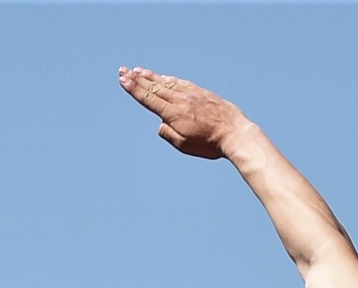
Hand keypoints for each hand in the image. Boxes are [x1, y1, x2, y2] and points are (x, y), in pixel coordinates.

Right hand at [118, 66, 242, 158]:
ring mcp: (191, 94)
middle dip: (137, 79)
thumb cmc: (209, 143)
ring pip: (166, 82)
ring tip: (138, 70)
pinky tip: (163, 77)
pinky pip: (179, 82)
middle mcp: (180, 100)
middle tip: (123, 70)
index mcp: (174, 114)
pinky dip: (168, 79)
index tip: (123, 80)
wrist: (234, 132)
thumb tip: (161, 125)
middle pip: (154, 87)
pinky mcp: (200, 92)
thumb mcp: (184, 145)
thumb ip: (169, 134)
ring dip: (151, 76)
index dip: (135, 89)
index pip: (149, 98)